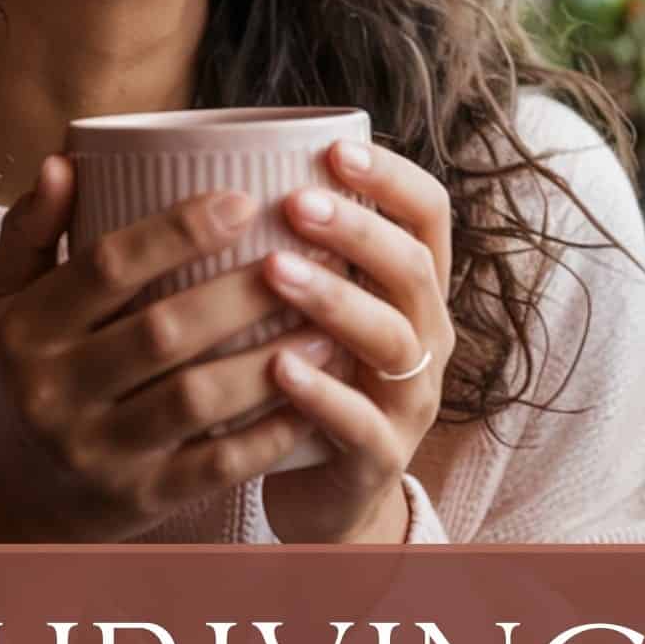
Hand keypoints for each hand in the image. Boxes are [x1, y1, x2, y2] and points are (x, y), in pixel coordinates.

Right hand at [0, 157, 325, 542]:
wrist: (17, 505)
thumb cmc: (27, 381)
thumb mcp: (6, 305)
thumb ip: (31, 231)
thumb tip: (65, 160)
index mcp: (26, 330)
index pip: (107, 266)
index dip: (178, 230)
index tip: (246, 201)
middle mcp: (53, 392)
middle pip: (162, 329)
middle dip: (244, 292)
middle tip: (311, 259)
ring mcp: (97, 452)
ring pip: (197, 398)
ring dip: (271, 361)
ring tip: (329, 328)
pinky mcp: (140, 499)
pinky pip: (218, 465)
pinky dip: (271, 432)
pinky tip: (316, 398)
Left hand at [260, 139, 454, 543]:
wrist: (325, 495)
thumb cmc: (308, 376)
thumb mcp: (315, 307)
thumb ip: (294, 245)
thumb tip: (215, 156)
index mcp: (415, 290)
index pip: (429, 215)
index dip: (392, 178)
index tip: (335, 149)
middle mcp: (426, 338)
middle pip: (412, 270)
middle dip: (358, 231)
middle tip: (296, 203)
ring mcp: (409, 401)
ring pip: (392, 341)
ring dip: (336, 300)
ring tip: (275, 272)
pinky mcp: (379, 459)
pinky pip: (361, 424)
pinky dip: (321, 392)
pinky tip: (277, 367)